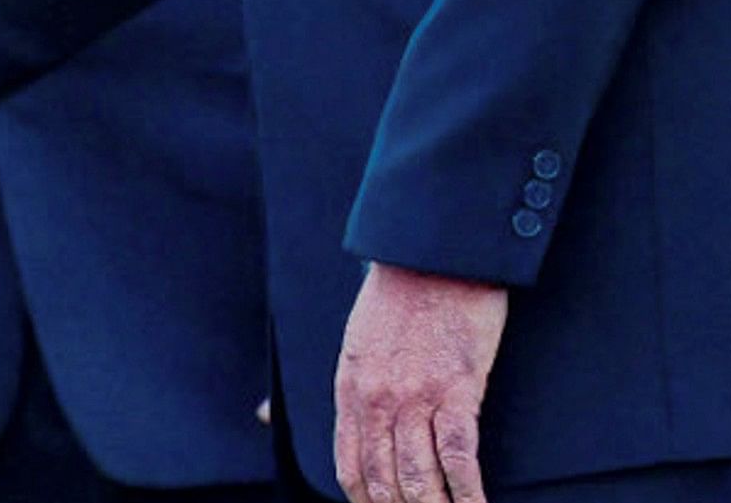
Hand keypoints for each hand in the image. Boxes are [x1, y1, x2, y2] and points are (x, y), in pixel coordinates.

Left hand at [333, 262, 506, 502]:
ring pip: (419, 478)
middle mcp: (376, 401)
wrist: (436, 251)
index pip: (350, 469)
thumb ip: (323, 390)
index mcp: (349, 390)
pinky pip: (459, 455)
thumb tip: (262, 415)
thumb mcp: (351, 341)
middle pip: (384, 482)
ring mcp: (416, 396)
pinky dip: (468, 491)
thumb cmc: (398, 293)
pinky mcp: (457, 387)